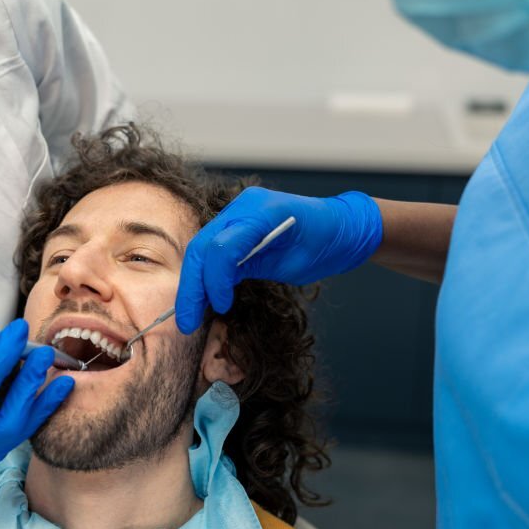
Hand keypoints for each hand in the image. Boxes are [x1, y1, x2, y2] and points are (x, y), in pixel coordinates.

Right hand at [175, 187, 382, 332]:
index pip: (223, 245)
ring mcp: (237, 214)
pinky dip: (207, 276)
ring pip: (202, 250)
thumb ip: (258, 266)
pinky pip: (214, 251)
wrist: (343, 226)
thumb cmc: (328, 242)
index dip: (215, 279)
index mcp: (262, 211)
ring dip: (194, 284)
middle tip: (186, 321)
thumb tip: (222, 286)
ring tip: (189, 317)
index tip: (221, 307)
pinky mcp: (237, 227)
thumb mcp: (297, 262)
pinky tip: (203, 300)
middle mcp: (243, 207)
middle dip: (192, 286)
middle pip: (202, 247)